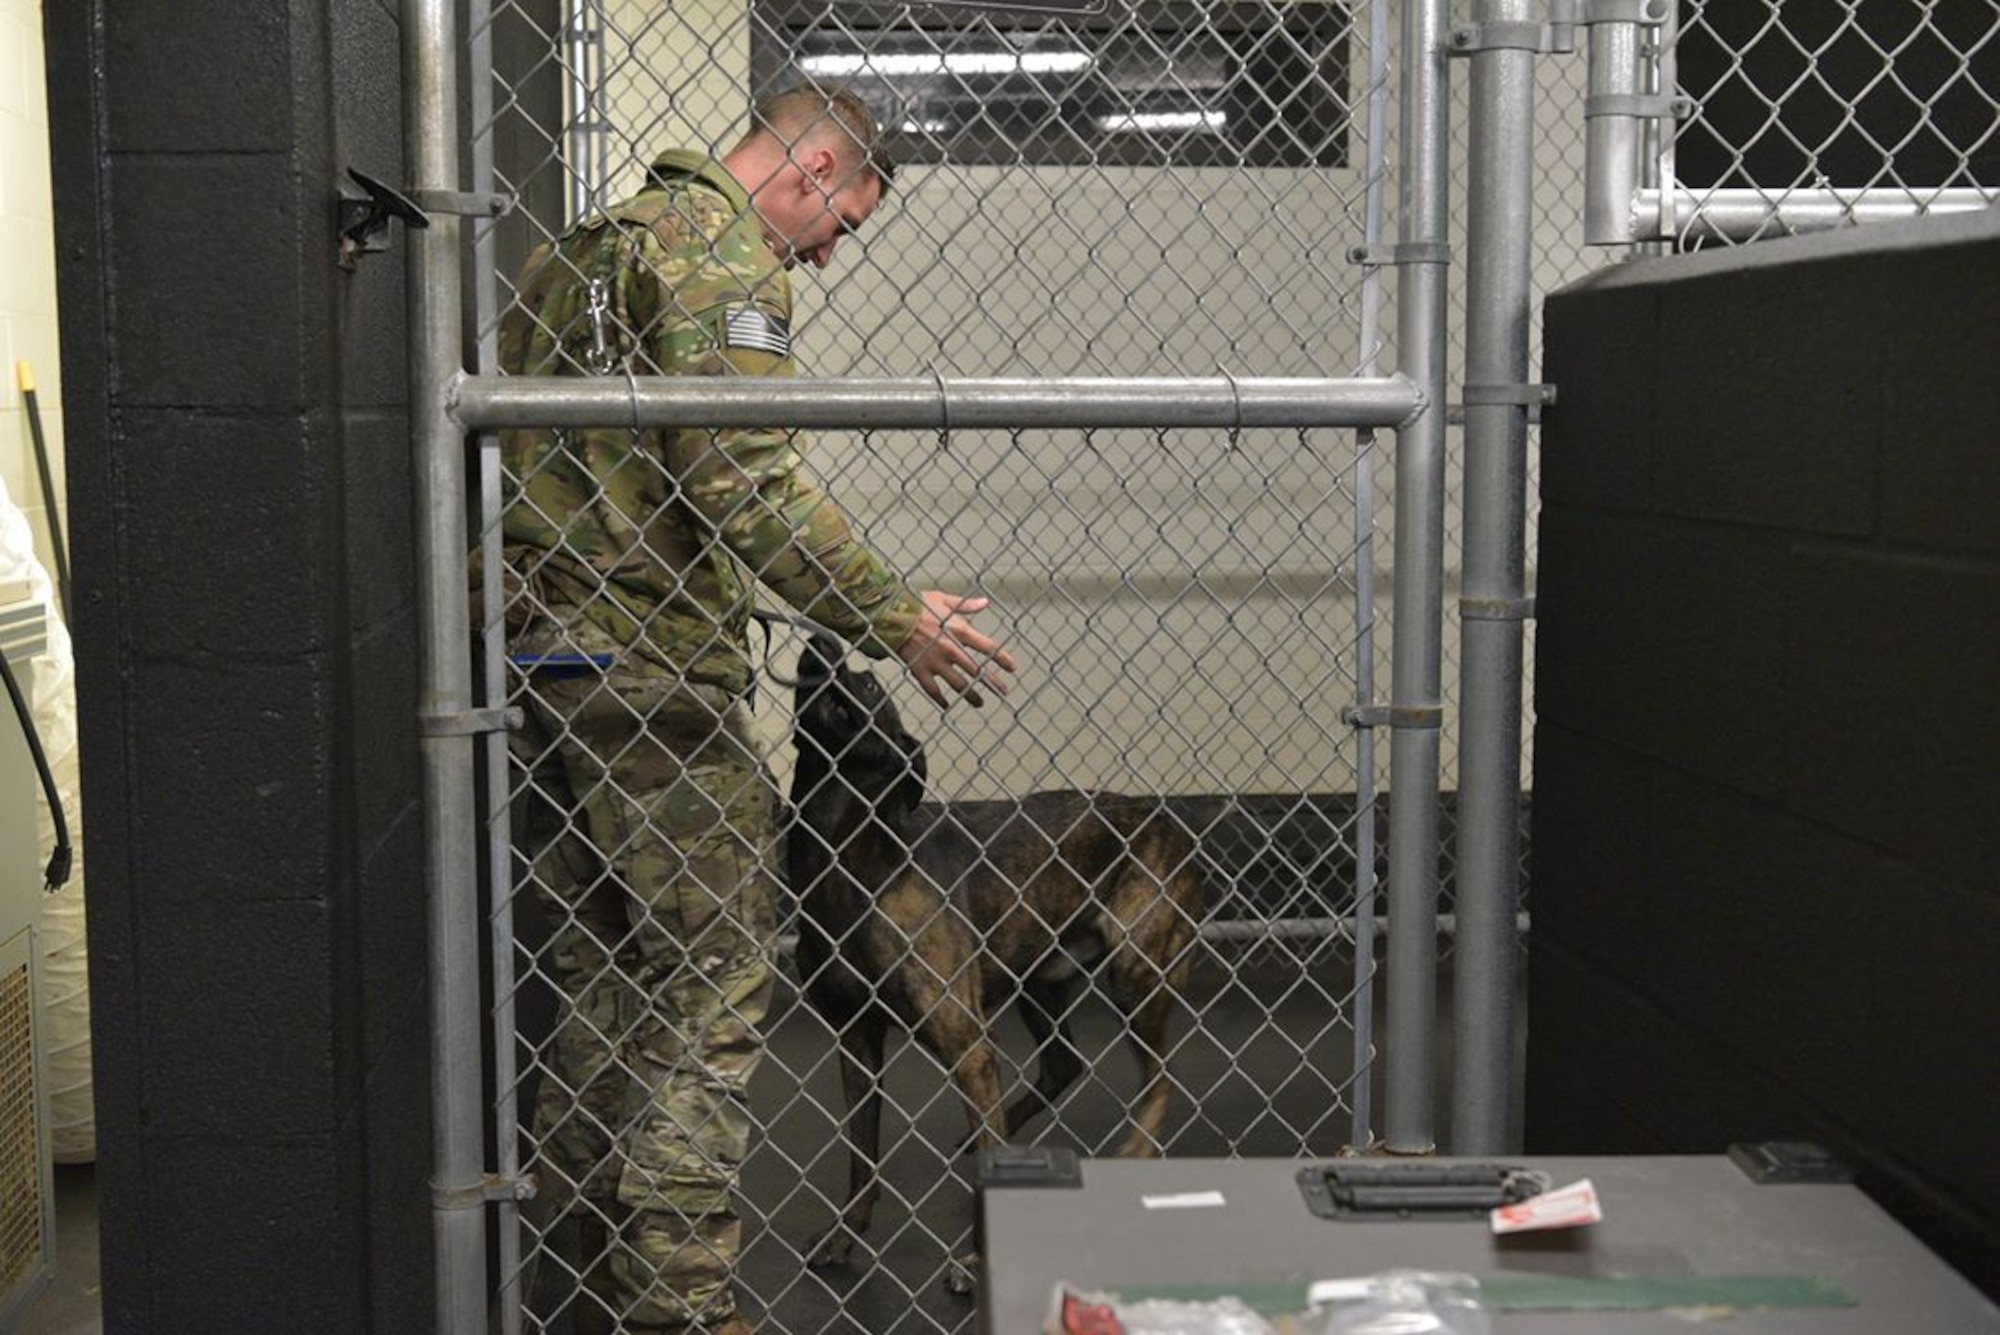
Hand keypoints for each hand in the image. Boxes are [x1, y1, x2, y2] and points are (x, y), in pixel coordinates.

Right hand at [897, 592, 1017, 707]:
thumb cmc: (915, 604)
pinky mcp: (920, 671)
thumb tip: (984, 602)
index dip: (1002, 659)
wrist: (890, 615)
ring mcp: (935, 662)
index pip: (988, 648)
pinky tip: (947, 706)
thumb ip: (966, 605)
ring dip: (971, 695)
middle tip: (1002, 691)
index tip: (1012, 668)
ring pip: (959, 685)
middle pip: (977, 671)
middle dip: (992, 683)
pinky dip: (941, 700)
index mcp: (959, 631)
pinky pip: (933, 691)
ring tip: (980, 702)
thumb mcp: (943, 599)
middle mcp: (951, 649)